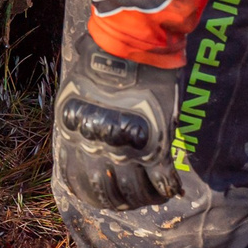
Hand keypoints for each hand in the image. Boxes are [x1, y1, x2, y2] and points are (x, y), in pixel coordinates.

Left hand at [51, 33, 184, 210]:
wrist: (129, 45)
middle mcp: (98, 148)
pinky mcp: (157, 145)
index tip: (98, 197)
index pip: (76, 177)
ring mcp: (128, 149)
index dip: (89, 193)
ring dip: (144, 199)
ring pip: (136, 192)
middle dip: (118, 201)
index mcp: (74, 133)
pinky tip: (172, 192)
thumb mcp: (75, 85)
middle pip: (107, 191)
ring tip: (151, 197)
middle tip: (128, 202)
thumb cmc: (98, 54)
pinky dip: (168, 190)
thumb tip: (82, 110)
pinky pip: (162, 181)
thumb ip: (79, 106)